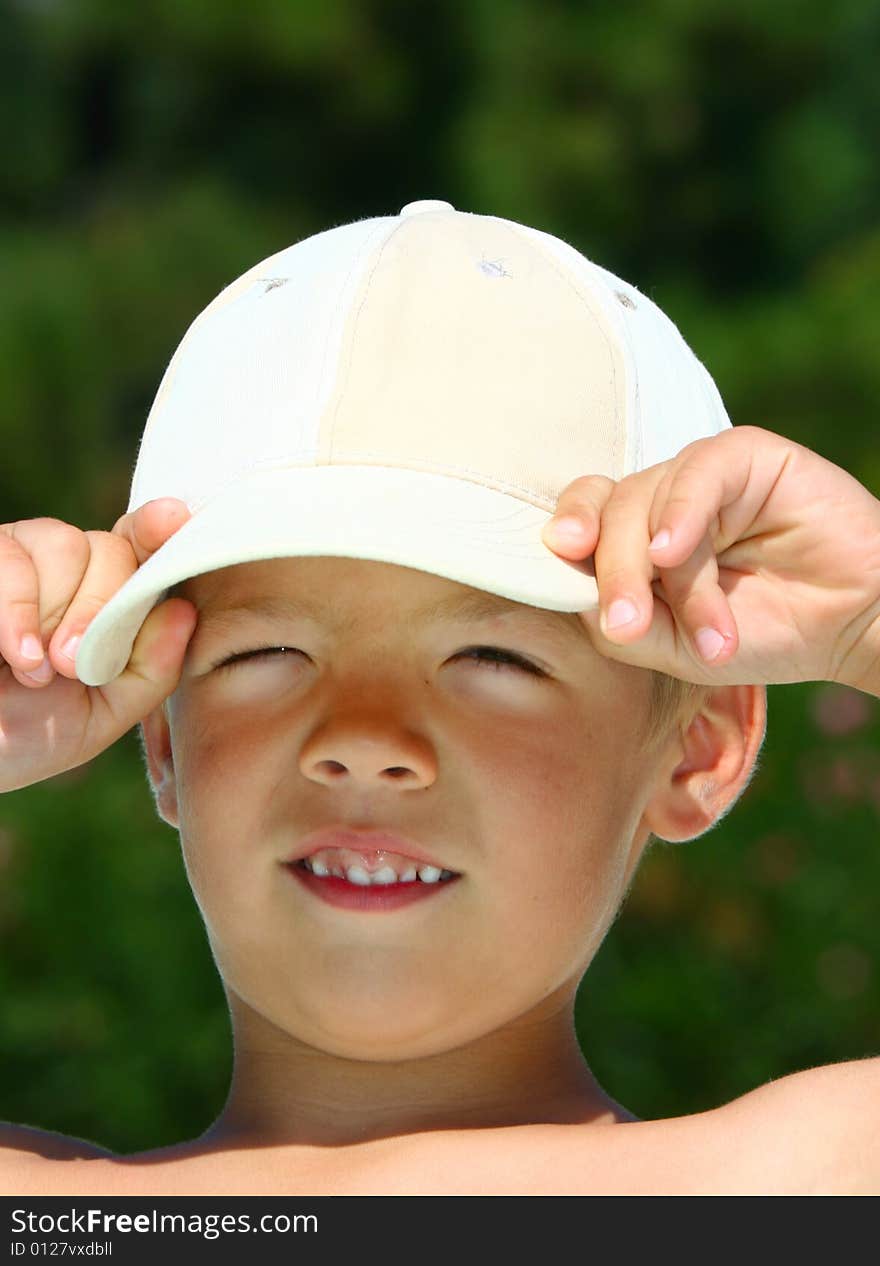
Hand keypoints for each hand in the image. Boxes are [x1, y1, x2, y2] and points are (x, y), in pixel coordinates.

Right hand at [0, 499, 196, 793]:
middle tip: (71, 665)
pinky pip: (9, 560)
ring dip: (53, 614)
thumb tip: (184, 610)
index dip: (156, 528)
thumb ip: (150, 670)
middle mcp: (67, 564)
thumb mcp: (103, 713)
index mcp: (107, 594)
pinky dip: (17, 612)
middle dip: (97, 608)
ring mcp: (19, 554)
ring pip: (62, 545)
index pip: (141, 545)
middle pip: (109, 548)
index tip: (172, 520)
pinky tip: (15, 655)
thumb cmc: (31, 729)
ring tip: (35, 671)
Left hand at [541, 425, 879, 692]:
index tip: (558, 556)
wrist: (852, 627)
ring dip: (673, 579)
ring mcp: (702, 475)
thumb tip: (576, 591)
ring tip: (705, 633)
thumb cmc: (761, 634)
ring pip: (649, 502)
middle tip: (630, 626)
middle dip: (613, 573)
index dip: (567, 531)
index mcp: (637, 537)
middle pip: (609, 511)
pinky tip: (675, 553)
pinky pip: (697, 474)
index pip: (585, 518)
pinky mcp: (747, 456)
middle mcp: (662, 500)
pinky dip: (681, 516)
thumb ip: (621, 624)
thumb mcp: (676, 647)